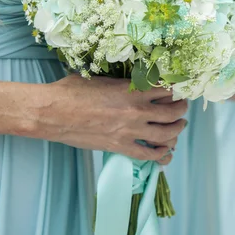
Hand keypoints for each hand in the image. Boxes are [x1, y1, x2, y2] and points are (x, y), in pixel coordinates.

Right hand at [34, 75, 187, 164]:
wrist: (52, 112)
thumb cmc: (72, 91)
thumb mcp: (102, 79)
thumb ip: (122, 83)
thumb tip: (131, 83)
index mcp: (132, 90)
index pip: (166, 89)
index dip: (175, 89)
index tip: (178, 89)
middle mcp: (136, 110)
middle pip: (172, 111)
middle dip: (181, 109)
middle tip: (182, 107)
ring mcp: (129, 130)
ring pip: (166, 134)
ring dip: (176, 130)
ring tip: (179, 126)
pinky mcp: (120, 147)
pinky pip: (148, 154)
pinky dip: (160, 154)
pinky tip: (165, 152)